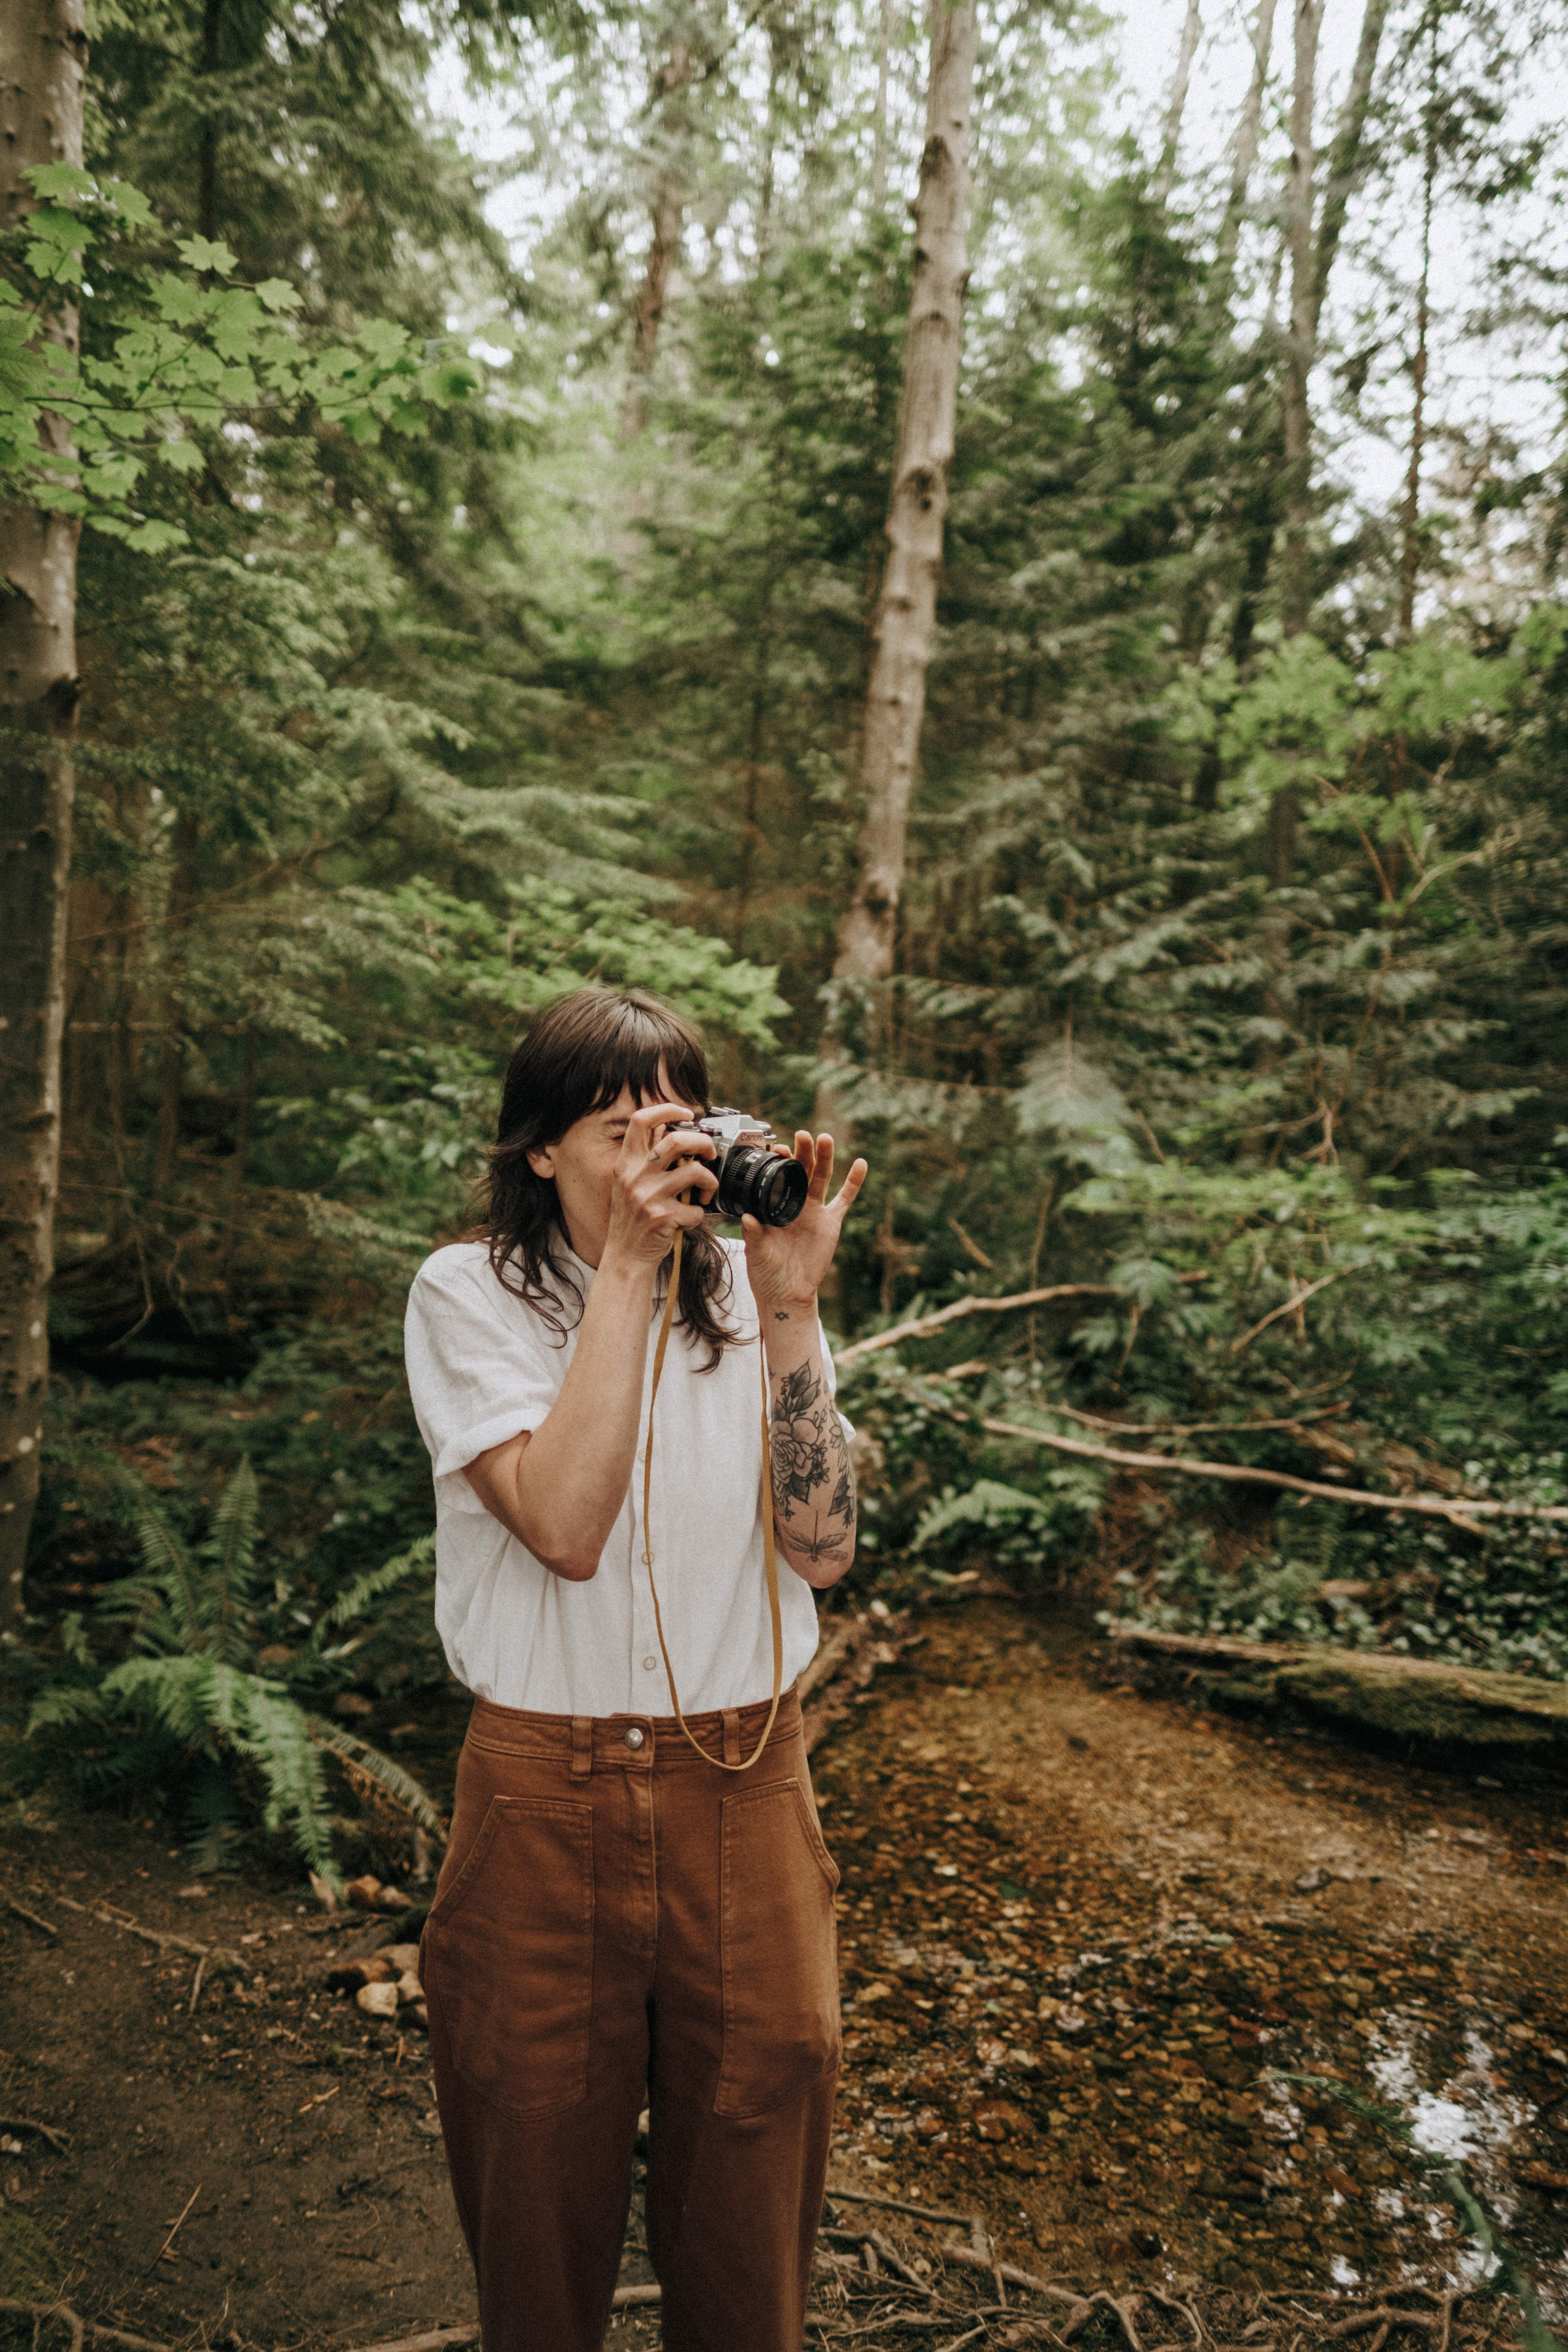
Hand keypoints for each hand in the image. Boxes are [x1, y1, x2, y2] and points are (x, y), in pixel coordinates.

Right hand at [602, 1102, 717, 1272]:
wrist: (625, 1257)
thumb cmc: (632, 1220)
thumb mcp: (629, 1185)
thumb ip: (647, 1161)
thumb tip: (675, 1134)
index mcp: (626, 1164)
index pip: (640, 1121)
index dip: (666, 1109)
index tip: (687, 1113)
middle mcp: (634, 1176)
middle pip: (676, 1140)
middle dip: (702, 1142)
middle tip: (710, 1153)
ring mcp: (648, 1197)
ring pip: (695, 1172)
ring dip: (709, 1181)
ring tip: (706, 1190)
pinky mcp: (662, 1217)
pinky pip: (696, 1208)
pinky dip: (700, 1213)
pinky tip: (690, 1218)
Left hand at [742, 1133, 866, 1314]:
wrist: (786, 1292)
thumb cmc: (766, 1271)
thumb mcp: (756, 1252)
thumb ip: (754, 1235)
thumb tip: (749, 1218)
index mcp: (773, 1205)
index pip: (777, 1176)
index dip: (779, 1161)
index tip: (778, 1148)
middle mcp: (793, 1203)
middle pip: (801, 1170)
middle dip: (803, 1151)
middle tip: (802, 1135)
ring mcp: (814, 1211)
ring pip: (821, 1178)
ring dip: (825, 1157)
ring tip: (825, 1138)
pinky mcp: (830, 1222)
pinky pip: (844, 1200)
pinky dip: (854, 1182)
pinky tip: (861, 1164)